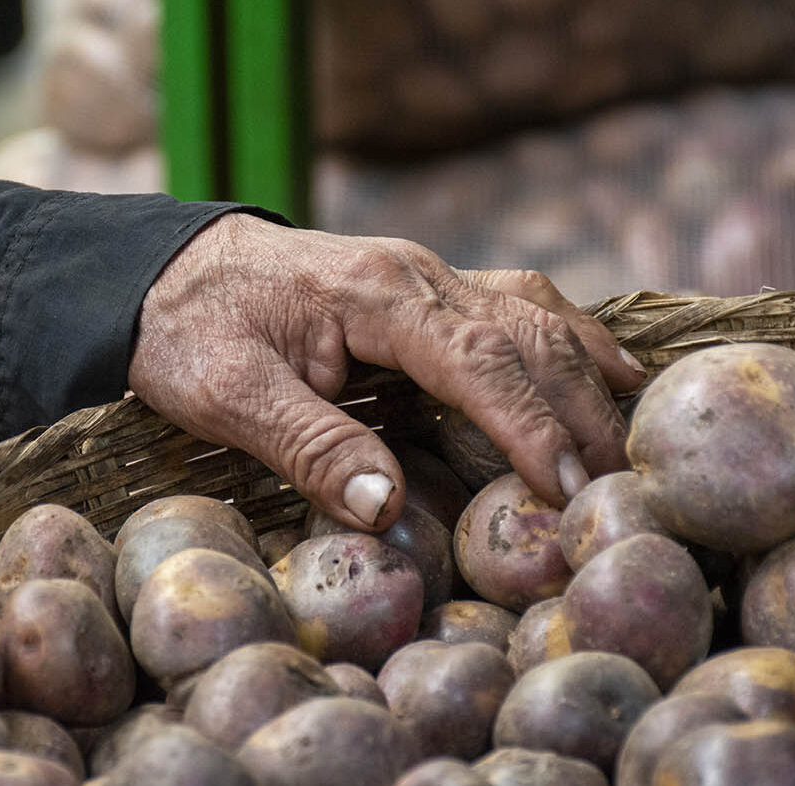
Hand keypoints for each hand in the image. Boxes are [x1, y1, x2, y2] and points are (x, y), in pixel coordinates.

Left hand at [128, 213, 645, 530]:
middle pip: (528, 336)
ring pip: (534, 314)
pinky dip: (567, 340)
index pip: (479, 362)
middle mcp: (417, 275)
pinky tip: (604, 367)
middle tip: (622, 486)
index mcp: (376, 296)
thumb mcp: (228, 395)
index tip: (571, 490)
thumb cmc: (186, 330)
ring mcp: (424, 276)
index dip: (531, 427)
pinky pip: (514, 306)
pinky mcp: (420, 291)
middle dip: (581, 412)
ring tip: (634, 430)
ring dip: (587, 373)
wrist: (160, 269)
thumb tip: (389, 510)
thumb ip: (310, 446)